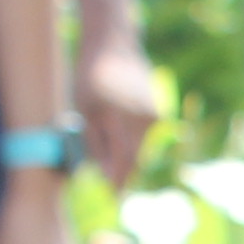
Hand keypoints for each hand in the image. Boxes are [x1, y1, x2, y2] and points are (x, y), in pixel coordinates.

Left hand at [75, 38, 162, 187]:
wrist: (112, 42)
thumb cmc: (90, 74)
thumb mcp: (84, 110)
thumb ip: (96, 144)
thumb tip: (105, 176)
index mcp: (127, 117)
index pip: (126, 160)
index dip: (119, 182)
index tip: (114, 201)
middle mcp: (148, 118)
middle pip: (136, 157)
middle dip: (121, 170)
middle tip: (108, 184)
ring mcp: (157, 115)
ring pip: (141, 148)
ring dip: (126, 155)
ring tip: (108, 153)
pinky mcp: (159, 112)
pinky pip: (145, 136)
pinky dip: (132, 141)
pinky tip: (119, 134)